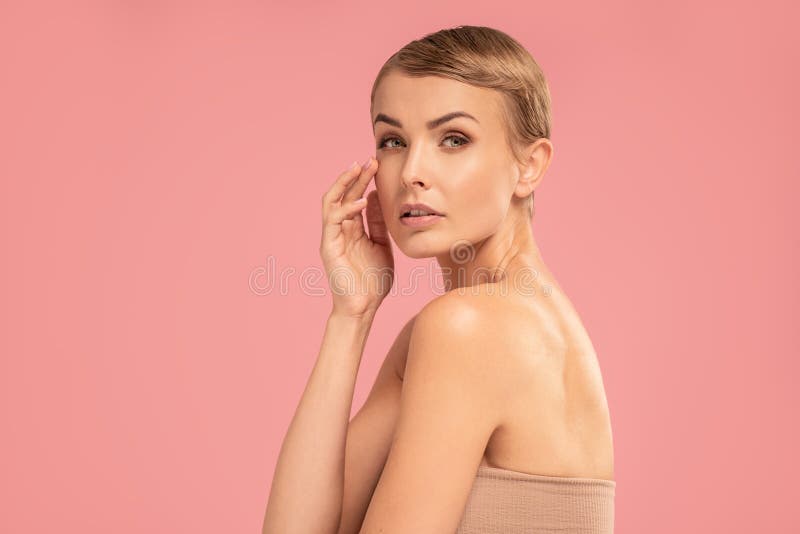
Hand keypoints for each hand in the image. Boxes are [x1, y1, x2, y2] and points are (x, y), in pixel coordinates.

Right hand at [320, 157, 393, 317]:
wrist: (363, 307)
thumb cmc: (373, 281)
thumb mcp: (381, 245)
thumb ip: (377, 223)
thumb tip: (376, 197)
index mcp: (352, 229)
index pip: (354, 197)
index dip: (363, 180)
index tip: (376, 164)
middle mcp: (339, 230)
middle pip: (343, 194)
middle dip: (355, 176)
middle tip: (369, 160)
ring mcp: (331, 237)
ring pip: (332, 201)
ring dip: (344, 184)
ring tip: (359, 169)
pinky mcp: (328, 246)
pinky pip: (333, 220)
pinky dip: (347, 208)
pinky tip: (363, 201)